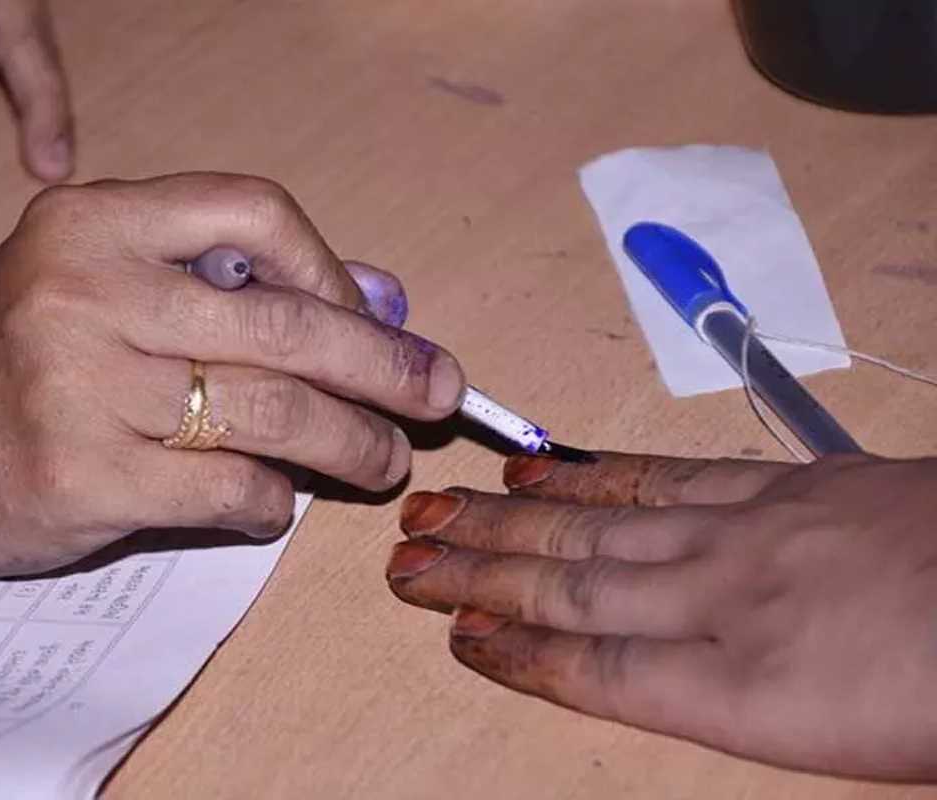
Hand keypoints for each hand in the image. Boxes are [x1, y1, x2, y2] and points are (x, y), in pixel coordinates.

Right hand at [0, 173, 458, 578]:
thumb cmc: (18, 360)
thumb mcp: (103, 284)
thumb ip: (230, 284)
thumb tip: (383, 303)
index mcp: (93, 219)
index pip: (254, 212)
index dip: (333, 270)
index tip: (373, 321)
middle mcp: (83, 288)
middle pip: (285, 325)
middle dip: (384, 370)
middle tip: (437, 397)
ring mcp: (76, 383)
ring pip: (271, 412)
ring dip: (351, 445)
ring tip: (383, 461)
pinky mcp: (78, 475)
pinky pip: (227, 487)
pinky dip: (274, 502)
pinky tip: (278, 505)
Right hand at [388, 451, 936, 779]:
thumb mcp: (864, 752)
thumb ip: (759, 719)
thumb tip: (678, 690)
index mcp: (751, 692)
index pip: (599, 671)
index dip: (518, 654)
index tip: (458, 637)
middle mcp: (727, 605)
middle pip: (573, 590)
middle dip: (478, 577)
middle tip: (404, 563)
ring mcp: (747, 535)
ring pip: (597, 528)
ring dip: (507, 524)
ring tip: (440, 514)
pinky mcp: (780, 489)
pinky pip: (663, 478)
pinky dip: (593, 478)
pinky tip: (546, 472)